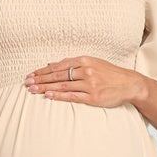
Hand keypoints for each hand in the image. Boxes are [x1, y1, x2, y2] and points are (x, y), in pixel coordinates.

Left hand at [24, 57, 145, 108]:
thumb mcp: (92, 63)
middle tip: (27, 82)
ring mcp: (89, 84)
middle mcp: (86, 70)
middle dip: (40, 79)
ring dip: (46, 87)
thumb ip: (73, 64)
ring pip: (62, 85)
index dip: (43, 70)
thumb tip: (52, 64)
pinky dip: (59, 95)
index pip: (58, 65)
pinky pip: (72, 96)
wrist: (129, 84)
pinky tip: (48, 96)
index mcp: (84, 60)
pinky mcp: (92, 96)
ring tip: (33, 90)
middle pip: (58, 74)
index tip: (31, 74)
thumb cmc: (109, 74)